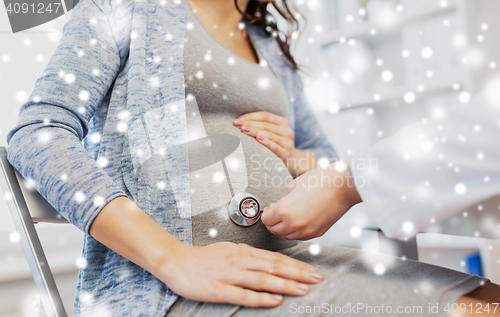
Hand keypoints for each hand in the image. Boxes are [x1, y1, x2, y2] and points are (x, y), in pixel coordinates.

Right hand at [159, 241, 323, 306]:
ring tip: (303, 289)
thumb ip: (248, 255)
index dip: (295, 265)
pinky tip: (275, 300)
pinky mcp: (220, 290)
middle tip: (317, 279)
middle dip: (297, 273)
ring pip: (263, 280)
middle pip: (274, 267)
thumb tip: (267, 261)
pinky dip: (262, 298)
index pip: (275, 258)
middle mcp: (239, 261)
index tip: (312, 270)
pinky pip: (244, 294)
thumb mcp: (229, 250)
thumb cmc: (203, 258)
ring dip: (285, 284)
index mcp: (242, 251)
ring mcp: (230, 275)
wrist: (176, 262)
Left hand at [233, 111, 316, 175]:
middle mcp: (287, 131)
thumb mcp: (274, 133)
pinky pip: (274, 146)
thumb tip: (240, 121)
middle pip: (265, 125)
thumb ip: (262, 126)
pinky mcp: (286, 154)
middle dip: (249, 123)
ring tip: (242, 130)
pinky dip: (266, 142)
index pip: (265, 116)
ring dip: (254, 131)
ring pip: (268, 134)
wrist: (294, 162)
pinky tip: (258, 139)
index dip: (251, 116)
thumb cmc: (277, 145)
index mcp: (283, 122)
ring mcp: (287, 143)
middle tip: (236, 124)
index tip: (238, 119)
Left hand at [261, 160, 361, 239]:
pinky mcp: (316, 233)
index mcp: (284, 211)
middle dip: (273, 222)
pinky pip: (300, 237)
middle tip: (277, 213)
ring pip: (287, 236)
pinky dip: (297, 231)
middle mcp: (293, 225)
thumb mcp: (292, 186)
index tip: (270, 209)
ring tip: (290, 215)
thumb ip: (281, 200)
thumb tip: (275, 208)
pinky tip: (301, 219)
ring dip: (285, 228)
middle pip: (274, 230)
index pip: (266, 220)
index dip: (267, 213)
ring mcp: (306, 231)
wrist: (342, 187)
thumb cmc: (319, 181)